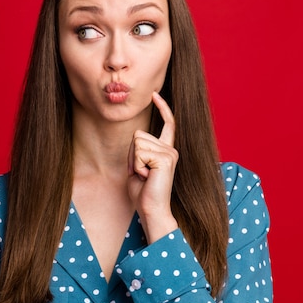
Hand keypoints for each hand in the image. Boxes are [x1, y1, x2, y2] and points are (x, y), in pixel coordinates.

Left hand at [127, 91, 178, 243]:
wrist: (151, 209)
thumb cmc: (142, 192)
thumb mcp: (137, 167)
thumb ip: (139, 151)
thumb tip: (136, 136)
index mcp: (166, 149)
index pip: (167, 123)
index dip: (162, 107)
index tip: (154, 93)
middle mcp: (171, 149)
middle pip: (138, 135)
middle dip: (131, 154)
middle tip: (140, 173)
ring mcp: (170, 153)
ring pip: (137, 142)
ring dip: (133, 161)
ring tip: (144, 176)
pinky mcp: (165, 158)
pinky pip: (139, 153)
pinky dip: (136, 166)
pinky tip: (146, 177)